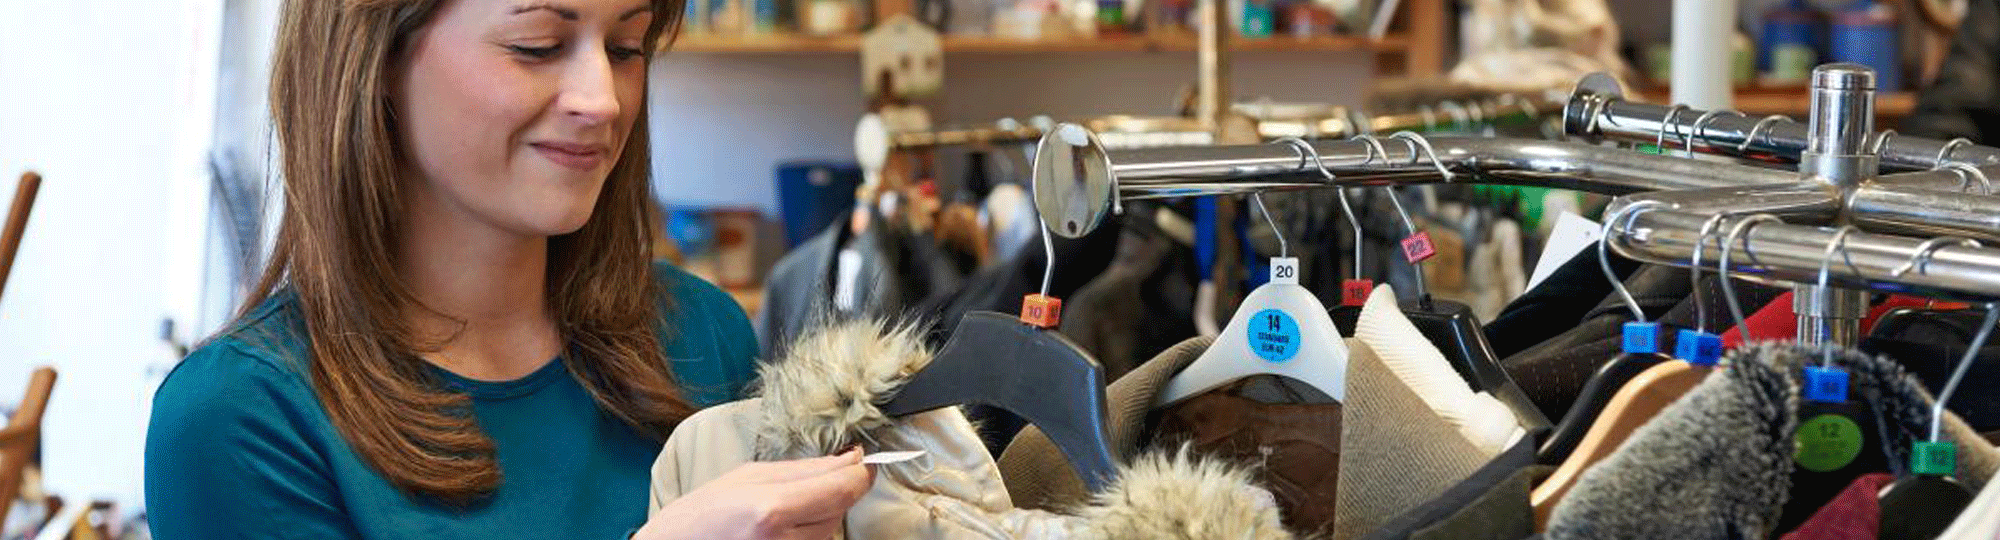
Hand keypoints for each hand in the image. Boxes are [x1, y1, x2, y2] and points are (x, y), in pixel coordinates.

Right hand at [635, 447, 875, 539]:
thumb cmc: (699, 516)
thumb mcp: (746, 477)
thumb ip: (804, 469)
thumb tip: (850, 459)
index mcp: (770, 511)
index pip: (842, 490)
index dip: (861, 474)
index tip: (866, 462)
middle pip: (840, 510)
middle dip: (833, 492)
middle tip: (800, 486)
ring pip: (830, 530)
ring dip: (819, 515)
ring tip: (777, 511)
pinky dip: (807, 532)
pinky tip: (779, 529)